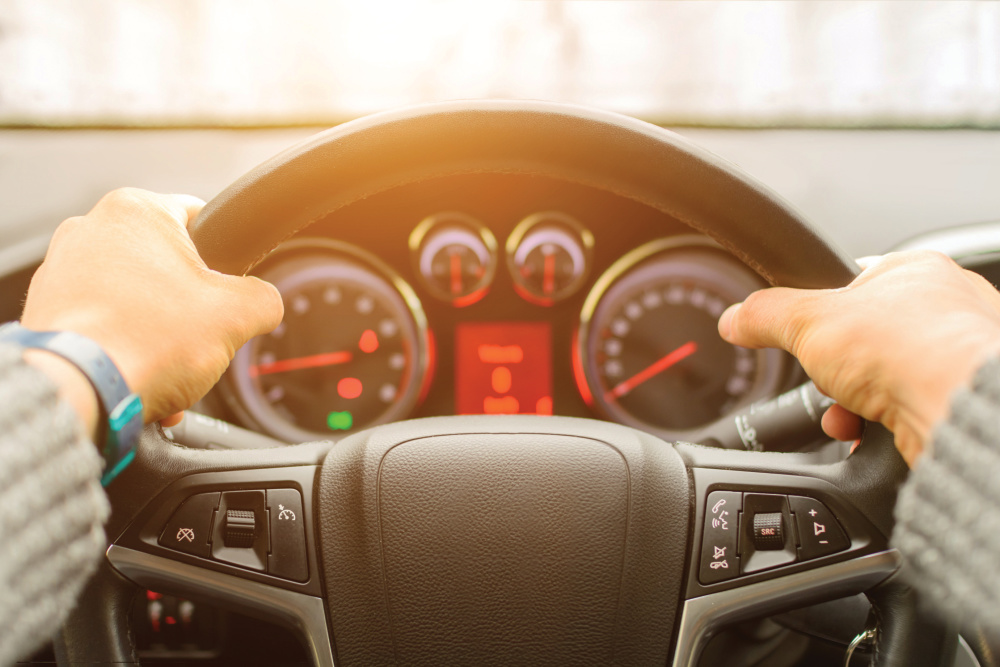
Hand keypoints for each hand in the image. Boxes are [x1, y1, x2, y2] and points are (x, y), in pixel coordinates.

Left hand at [21, 188, 283, 424]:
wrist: (80, 392)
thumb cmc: (143, 344)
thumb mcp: (237, 315)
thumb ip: (264, 298)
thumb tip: (263, 302)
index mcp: (136, 211)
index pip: (200, 216)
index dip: (224, 257)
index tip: (225, 288)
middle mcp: (90, 229)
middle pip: (167, 262)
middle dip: (188, 304)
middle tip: (199, 334)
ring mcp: (62, 267)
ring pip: (135, 296)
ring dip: (158, 330)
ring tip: (169, 363)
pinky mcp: (47, 307)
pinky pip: (103, 320)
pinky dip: (127, 345)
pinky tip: (142, 374)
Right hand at [718, 250, 999, 465]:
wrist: (961, 409)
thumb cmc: (911, 350)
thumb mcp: (809, 321)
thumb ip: (766, 316)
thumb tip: (736, 318)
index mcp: (917, 271)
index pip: (855, 288)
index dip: (823, 319)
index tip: (808, 341)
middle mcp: (951, 309)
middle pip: (867, 343)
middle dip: (837, 374)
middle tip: (830, 382)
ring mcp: (961, 358)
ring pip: (888, 382)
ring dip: (857, 406)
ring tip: (852, 417)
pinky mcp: (963, 401)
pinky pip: (910, 415)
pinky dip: (884, 430)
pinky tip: (875, 435)